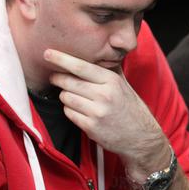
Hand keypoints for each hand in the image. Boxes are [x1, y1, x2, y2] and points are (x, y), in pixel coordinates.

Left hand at [44, 49, 169, 175]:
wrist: (140, 137)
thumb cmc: (130, 108)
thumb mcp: (124, 85)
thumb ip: (109, 69)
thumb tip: (96, 51)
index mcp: (112, 81)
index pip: (81, 67)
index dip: (61, 59)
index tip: (48, 53)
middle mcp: (104, 95)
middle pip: (69, 82)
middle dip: (58, 78)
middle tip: (55, 77)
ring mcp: (97, 113)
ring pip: (66, 98)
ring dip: (64, 96)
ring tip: (72, 96)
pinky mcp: (91, 128)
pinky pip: (69, 113)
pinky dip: (69, 110)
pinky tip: (78, 110)